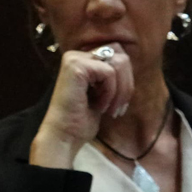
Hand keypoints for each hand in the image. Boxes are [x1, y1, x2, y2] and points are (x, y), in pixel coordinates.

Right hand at [29, 43, 134, 168]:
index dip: (125, 80)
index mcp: (81, 60)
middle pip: (121, 56)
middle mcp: (75, 55)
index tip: (118, 104)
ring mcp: (74, 59)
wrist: (64, 136)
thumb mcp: (102, 93)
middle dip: (126, 84)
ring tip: (108, 108)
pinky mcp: (75, 66)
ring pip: (118, 63)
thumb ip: (112, 76)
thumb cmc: (81, 120)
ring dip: (119, 91)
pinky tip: (98, 106)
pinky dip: (110, 93)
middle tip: (118, 108)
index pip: (118, 55)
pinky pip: (109, 73)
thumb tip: (127, 62)